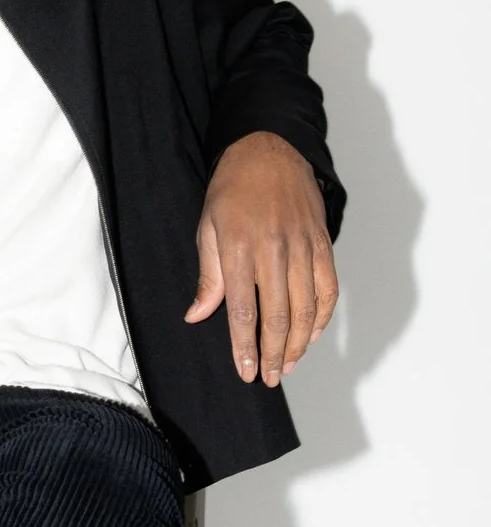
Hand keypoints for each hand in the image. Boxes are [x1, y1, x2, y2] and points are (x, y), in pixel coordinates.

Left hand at [185, 132, 337, 385]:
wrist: (268, 148)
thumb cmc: (231, 190)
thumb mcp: (208, 228)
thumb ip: (208, 276)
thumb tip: (197, 316)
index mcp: (240, 248)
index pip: (243, 310)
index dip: (245, 346)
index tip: (245, 372)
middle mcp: (274, 249)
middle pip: (278, 315)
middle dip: (273, 353)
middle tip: (268, 378)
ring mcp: (302, 245)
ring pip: (306, 306)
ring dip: (299, 342)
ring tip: (287, 365)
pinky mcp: (322, 241)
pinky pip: (328, 286)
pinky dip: (323, 315)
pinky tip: (312, 335)